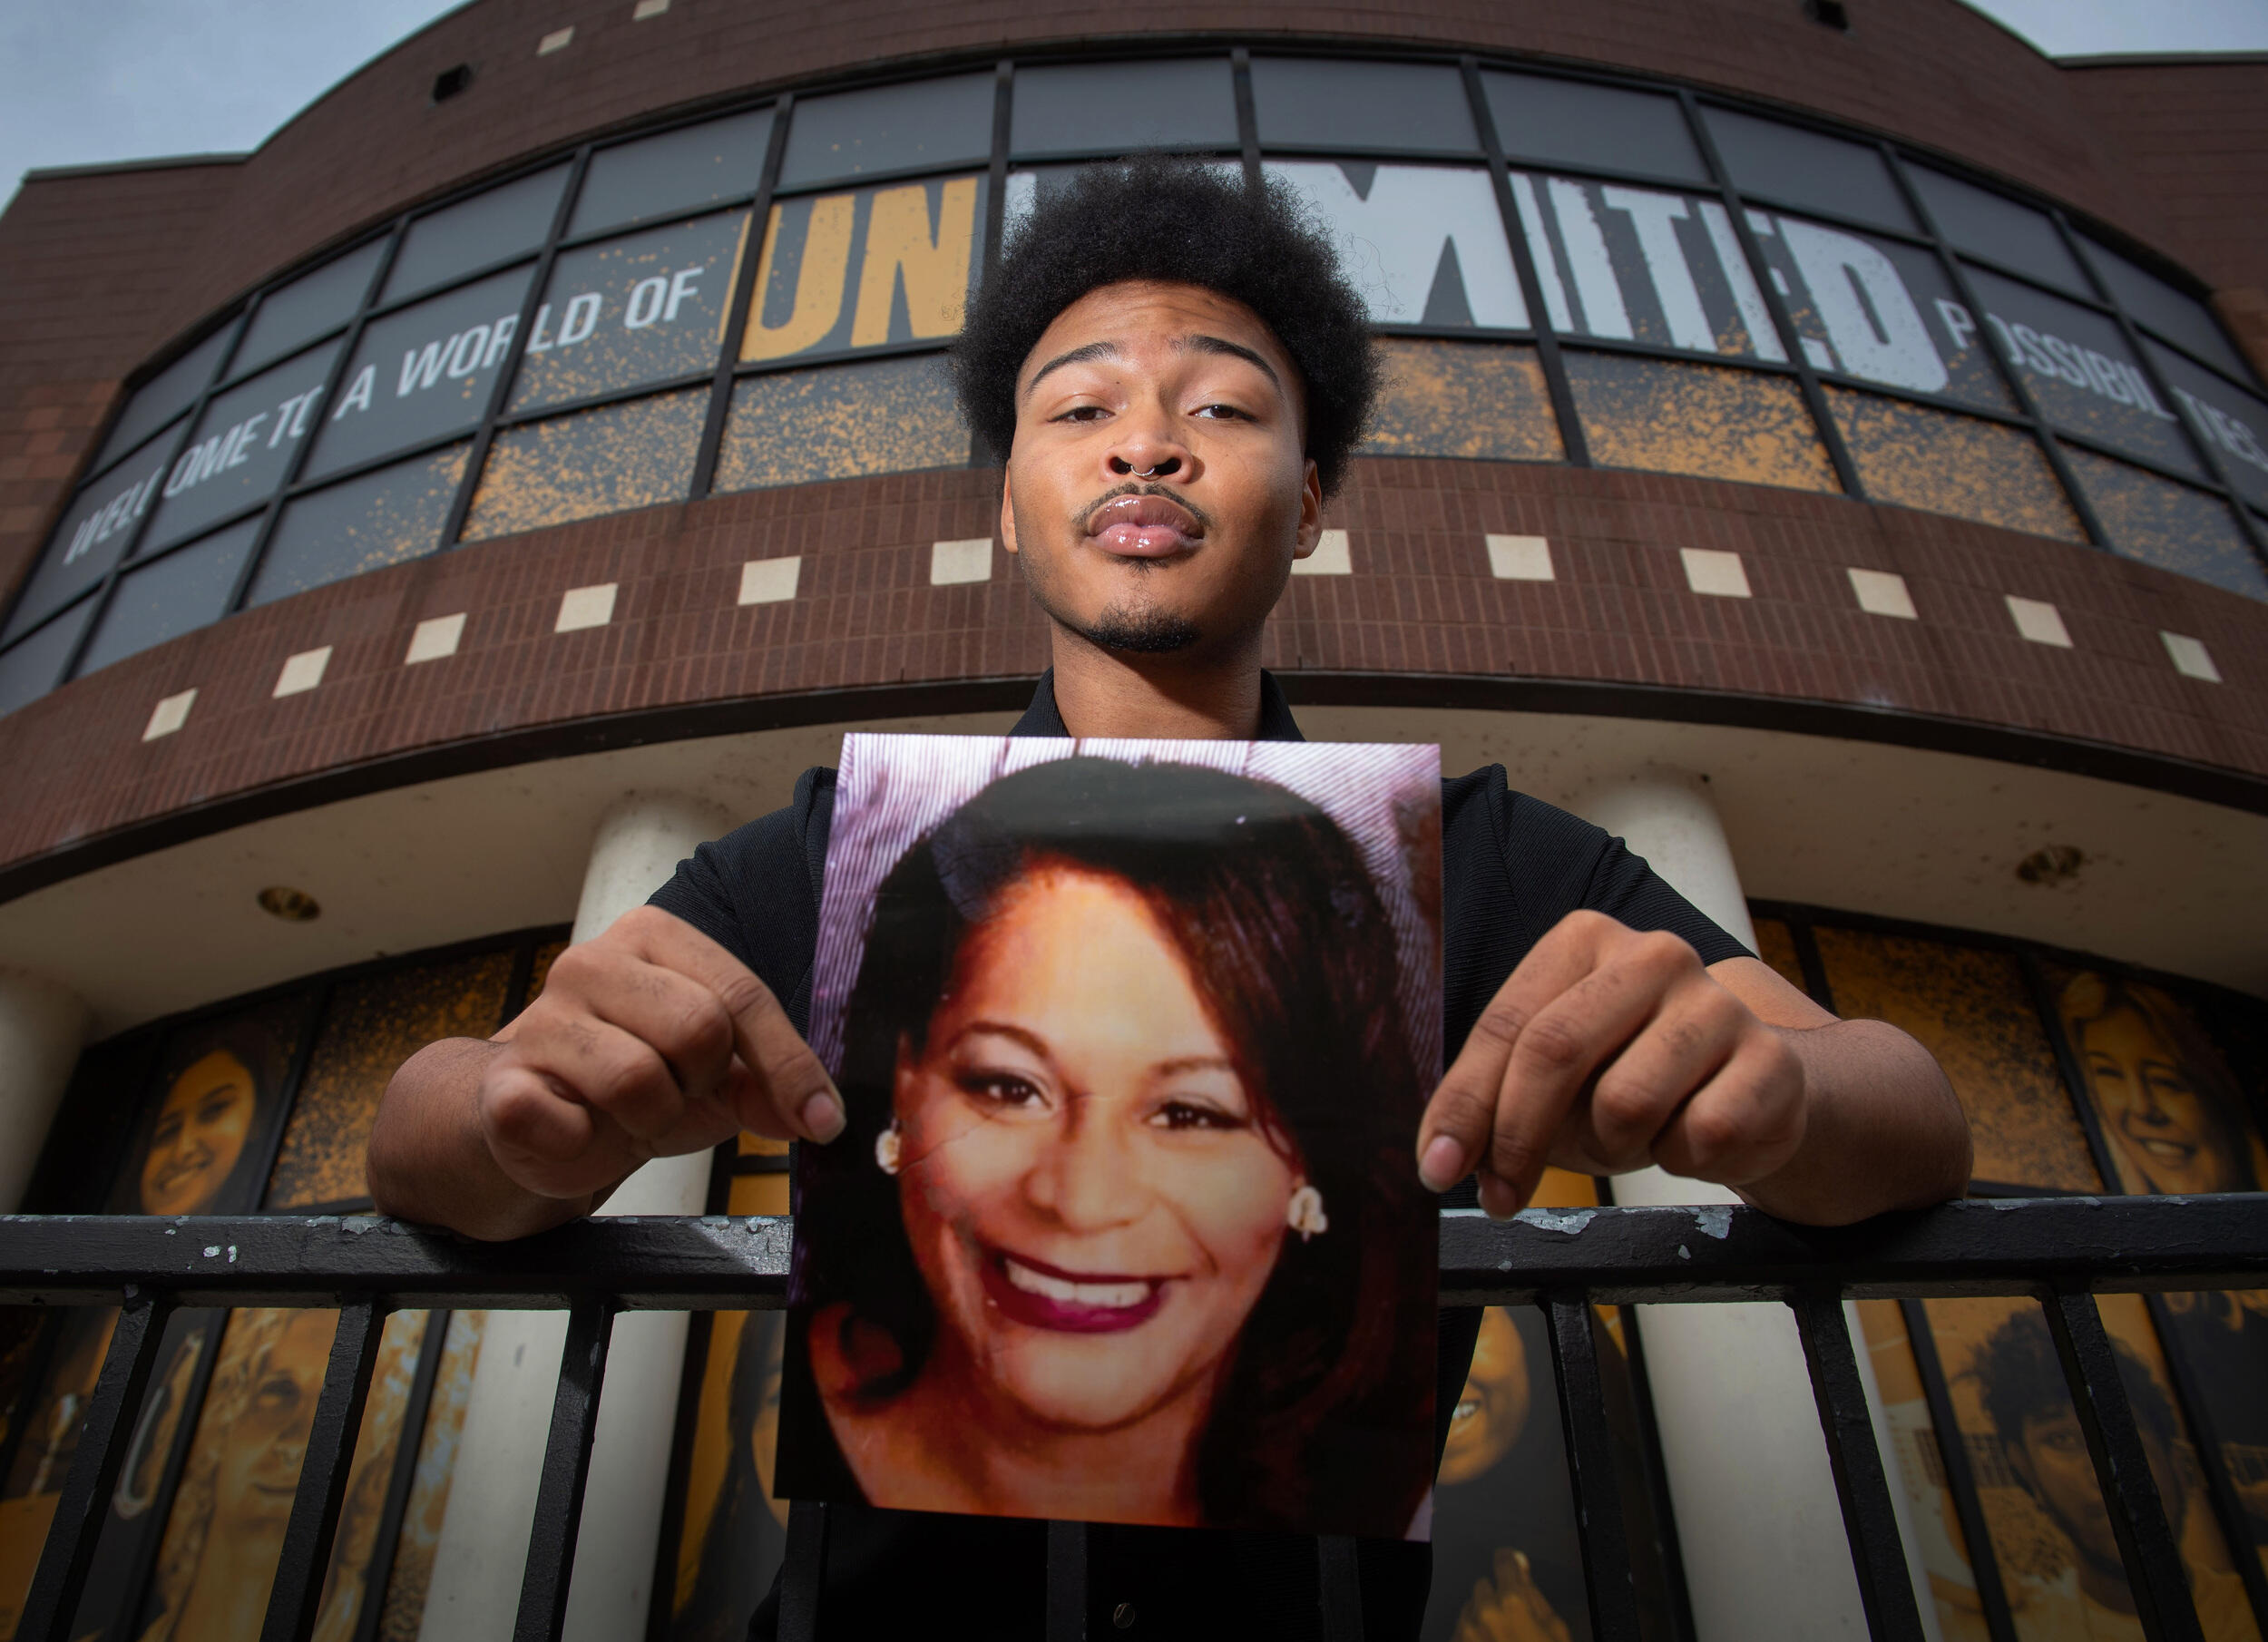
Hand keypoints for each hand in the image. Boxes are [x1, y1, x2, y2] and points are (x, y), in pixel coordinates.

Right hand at [477, 906, 842, 1200]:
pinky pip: (565, 1122)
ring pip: (638, 1079)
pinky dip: (584, 1145)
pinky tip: (576, 1132)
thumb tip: (819, 1117)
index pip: (742, 994)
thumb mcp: (714, 1077)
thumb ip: (768, 1084)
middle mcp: (591, 962)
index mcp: (654, 936)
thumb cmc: (631, 1080)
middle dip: (701, 1082)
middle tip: (675, 1094)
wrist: (530, 1120)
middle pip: (698, 1027)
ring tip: (628, 1113)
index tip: (824, 1120)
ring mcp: (540, 1019)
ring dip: (650, 1118)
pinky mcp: (502, 1083)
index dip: (789, 1065)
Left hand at [1416, 910, 1806, 1217]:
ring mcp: (1718, 1003)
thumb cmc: (1635, 1077)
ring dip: (1612, 1150)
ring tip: (1630, 1139)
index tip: (1438, 1168)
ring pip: (1626, 1103)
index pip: (1507, 1025)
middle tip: (1503, 1194)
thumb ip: (1496, 1104)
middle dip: (1517, 1138)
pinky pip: (1699, 1136)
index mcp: (1585, 942)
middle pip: (1555, 1050)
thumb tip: (1444, 1158)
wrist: (1754, 1092)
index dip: (1464, 1104)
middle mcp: (1653, 955)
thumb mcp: (1556, 1081)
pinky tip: (1691, 1139)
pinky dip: (1681, 1161)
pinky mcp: (1770, 1060)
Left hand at [1451, 1548, 1572, 1641]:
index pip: (1503, 1561)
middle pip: (1483, 1586)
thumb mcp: (1555, 1629)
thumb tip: (1519, 1563)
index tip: (1511, 1565)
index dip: (1510, 1563)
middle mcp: (1483, 1613)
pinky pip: (1460, 1629)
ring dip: (1482, 1618)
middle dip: (1497, 1599)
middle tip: (1514, 1624)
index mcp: (1512, 1603)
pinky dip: (1472, 1636)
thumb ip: (1534, 1594)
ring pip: (1469, 1608)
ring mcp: (1465, 1632)